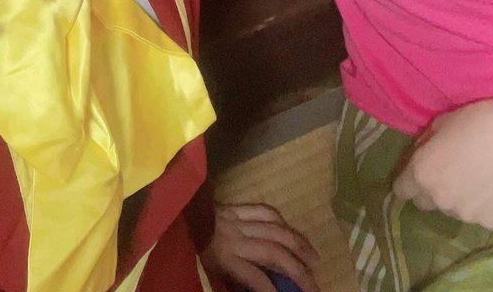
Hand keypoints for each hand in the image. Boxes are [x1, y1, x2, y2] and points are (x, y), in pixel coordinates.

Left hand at [202, 202, 319, 291]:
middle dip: (298, 270)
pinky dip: (283, 222)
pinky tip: (294, 233)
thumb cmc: (193, 252)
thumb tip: (259, 287)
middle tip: (315, 285)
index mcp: (224, 258)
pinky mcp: (237, 208)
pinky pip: (265, 210)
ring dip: (299, 245)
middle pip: (273, 252)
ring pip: (275, 229)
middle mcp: (235, 238)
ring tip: (315, 260)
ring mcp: (238, 220)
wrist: (177, 219)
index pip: (254, 276)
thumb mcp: (210, 274)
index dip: (271, 289)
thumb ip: (233, 281)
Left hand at [392, 89, 492, 229]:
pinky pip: (478, 215)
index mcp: (422, 174)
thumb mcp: (439, 125)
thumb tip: (418, 157)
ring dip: (457, 198)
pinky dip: (482, 205)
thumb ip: (423, 147)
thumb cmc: (477, 121)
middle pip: (425, 202)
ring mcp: (465, 214)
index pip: (401, 190)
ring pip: (452, 209)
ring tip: (475, 177)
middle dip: (431, 190)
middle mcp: (439, 199)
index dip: (408, 180)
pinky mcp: (490, 222)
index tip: (418, 173)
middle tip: (449, 173)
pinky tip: (492, 186)